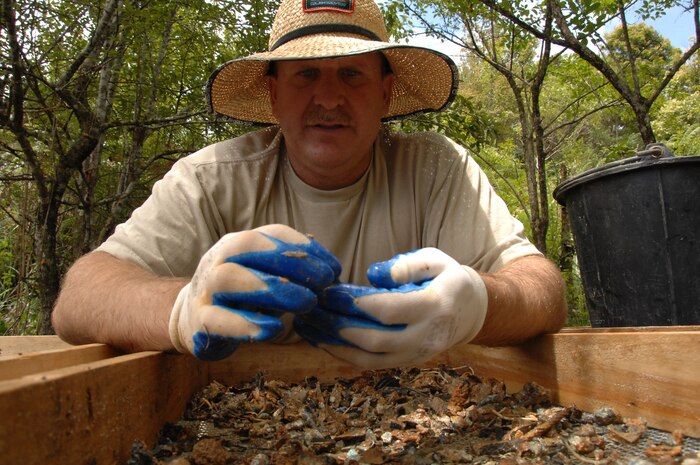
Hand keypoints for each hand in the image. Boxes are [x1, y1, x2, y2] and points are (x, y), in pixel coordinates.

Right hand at [169, 224, 340, 360]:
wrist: (191, 319)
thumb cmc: (241, 296)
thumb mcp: (267, 277)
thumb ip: (292, 271)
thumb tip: (331, 268)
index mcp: (238, 244)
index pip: (273, 233)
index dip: (305, 247)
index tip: (334, 267)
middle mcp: (219, 259)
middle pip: (249, 246)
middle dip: (292, 261)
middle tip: (325, 282)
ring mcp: (205, 289)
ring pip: (230, 278)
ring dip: (271, 287)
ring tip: (306, 302)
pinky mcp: (199, 321)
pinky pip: (219, 320)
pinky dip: (247, 324)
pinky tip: (274, 330)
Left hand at [294, 248, 486, 367]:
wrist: (473, 311)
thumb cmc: (449, 278)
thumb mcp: (435, 259)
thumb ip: (407, 265)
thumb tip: (374, 275)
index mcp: (436, 305)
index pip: (391, 310)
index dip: (358, 305)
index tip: (331, 293)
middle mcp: (427, 335)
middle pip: (376, 341)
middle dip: (337, 327)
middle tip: (310, 310)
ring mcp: (417, 353)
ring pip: (370, 359)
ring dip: (335, 346)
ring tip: (307, 328)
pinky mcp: (406, 362)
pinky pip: (372, 365)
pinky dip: (344, 355)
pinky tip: (322, 340)